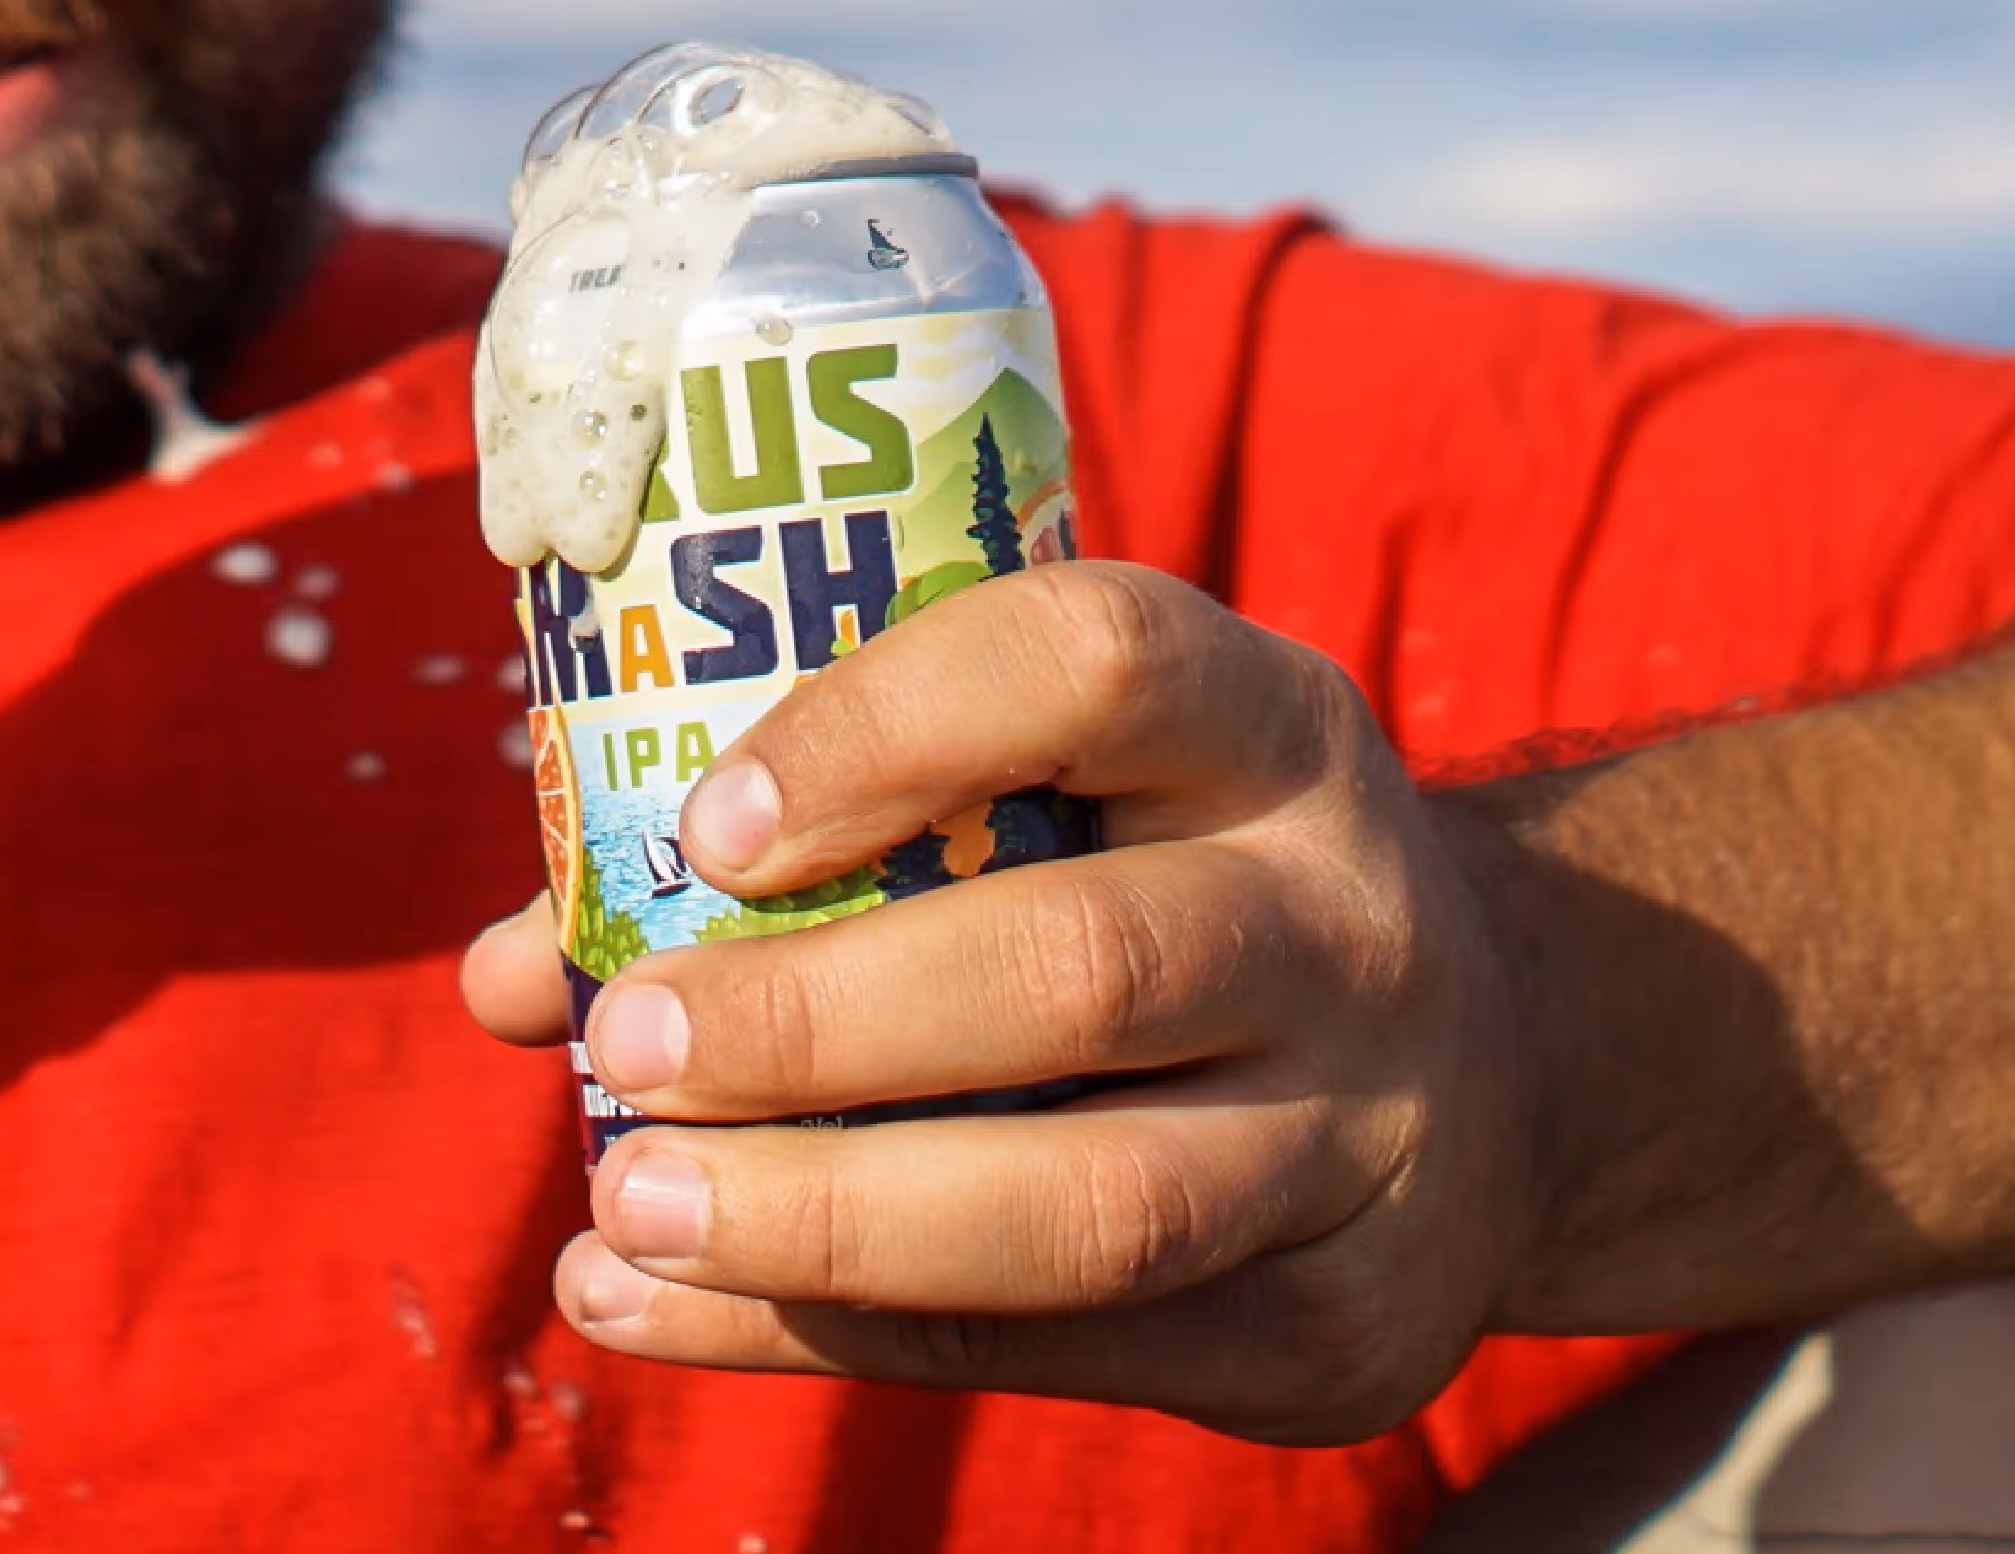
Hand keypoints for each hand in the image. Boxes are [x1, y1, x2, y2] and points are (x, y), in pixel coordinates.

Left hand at [458, 562, 1544, 1442]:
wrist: (1500, 1076)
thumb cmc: (1164, 893)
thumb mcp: (1054, 806)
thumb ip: (793, 849)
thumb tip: (514, 973)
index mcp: (1267, 725)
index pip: (1096, 664)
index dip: (885, 726)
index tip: (705, 822)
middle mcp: (1348, 917)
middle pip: (1081, 968)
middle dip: (817, 1024)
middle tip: (623, 1048)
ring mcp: (1371, 1135)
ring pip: (1091, 1206)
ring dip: (822, 1219)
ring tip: (624, 1215)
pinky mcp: (1344, 1328)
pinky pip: (1070, 1351)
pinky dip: (839, 1339)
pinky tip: (674, 1315)